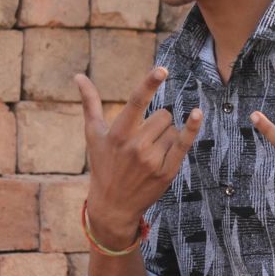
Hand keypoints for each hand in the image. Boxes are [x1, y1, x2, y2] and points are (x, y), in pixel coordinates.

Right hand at [76, 67, 201, 245]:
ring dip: (166, 135)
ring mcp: (153, 160)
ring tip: (150, 152)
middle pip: (163, 115)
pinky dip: (191, 128)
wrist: (113, 206)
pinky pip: (183, 143)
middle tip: (144, 139)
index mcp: (118, 134)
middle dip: (158, 122)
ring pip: (173, 129)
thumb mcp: (93, 135)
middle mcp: (136, 146)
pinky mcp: (167, 171)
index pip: (135, 102)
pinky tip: (197, 114)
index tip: (162, 69)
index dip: (149, 84)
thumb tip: (78, 76)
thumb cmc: (103, 165)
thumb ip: (90, 103)